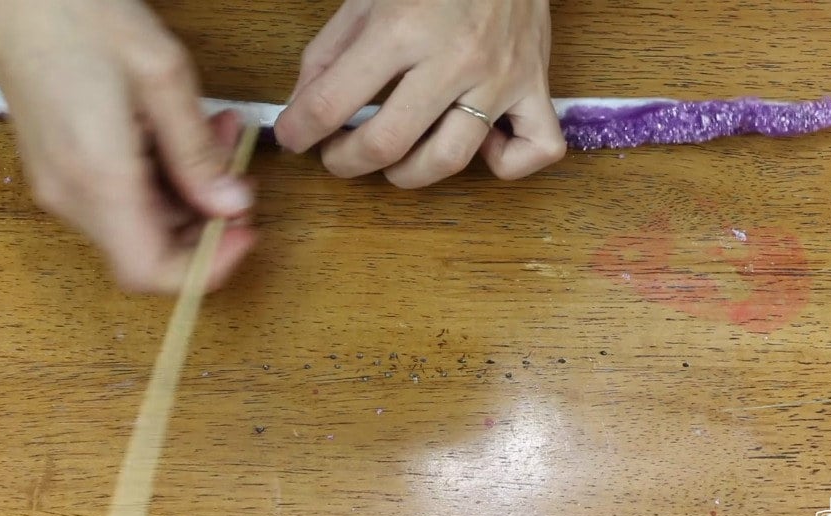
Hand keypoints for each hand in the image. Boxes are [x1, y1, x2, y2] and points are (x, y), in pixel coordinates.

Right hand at [0, 0, 257, 293]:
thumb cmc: (78, 15)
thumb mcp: (162, 76)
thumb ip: (198, 151)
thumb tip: (231, 205)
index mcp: (97, 177)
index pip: (150, 270)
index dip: (206, 266)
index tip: (245, 233)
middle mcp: (72, 193)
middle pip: (153, 249)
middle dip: (208, 219)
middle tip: (242, 174)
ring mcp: (62, 183)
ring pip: (144, 222)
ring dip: (192, 191)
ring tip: (220, 135)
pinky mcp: (63, 168)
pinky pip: (123, 196)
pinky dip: (165, 176)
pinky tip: (185, 132)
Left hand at [274, 0, 565, 187]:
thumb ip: (329, 52)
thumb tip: (303, 109)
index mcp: (402, 26)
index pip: (334, 102)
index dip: (299, 130)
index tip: (293, 137)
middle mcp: (454, 57)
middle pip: (388, 143)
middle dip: (346, 161)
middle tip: (336, 155)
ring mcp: (501, 77)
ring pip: (450, 159)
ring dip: (408, 174)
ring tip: (394, 160)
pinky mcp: (537, 87)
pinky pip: (535, 148)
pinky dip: (507, 162)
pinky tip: (482, 145)